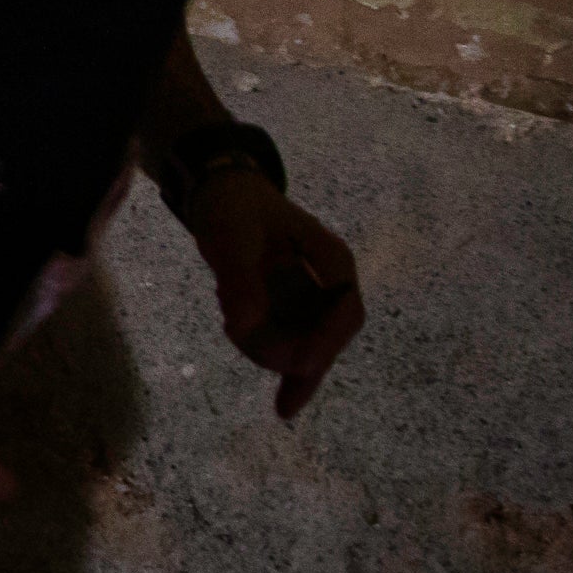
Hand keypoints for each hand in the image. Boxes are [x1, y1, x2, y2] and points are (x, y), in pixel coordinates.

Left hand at [188, 172, 363, 421]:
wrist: (226, 197)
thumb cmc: (235, 210)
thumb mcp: (231, 236)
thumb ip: (239, 279)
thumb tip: (246, 324)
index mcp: (334, 262)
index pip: (346, 315)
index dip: (325, 346)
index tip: (296, 368)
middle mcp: (333, 288)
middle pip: (324, 342)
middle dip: (281, 350)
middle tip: (231, 328)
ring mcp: (316, 305)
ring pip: (301, 351)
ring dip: (262, 346)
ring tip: (227, 307)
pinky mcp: (297, 316)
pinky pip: (291, 351)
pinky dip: (269, 357)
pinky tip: (264, 375)